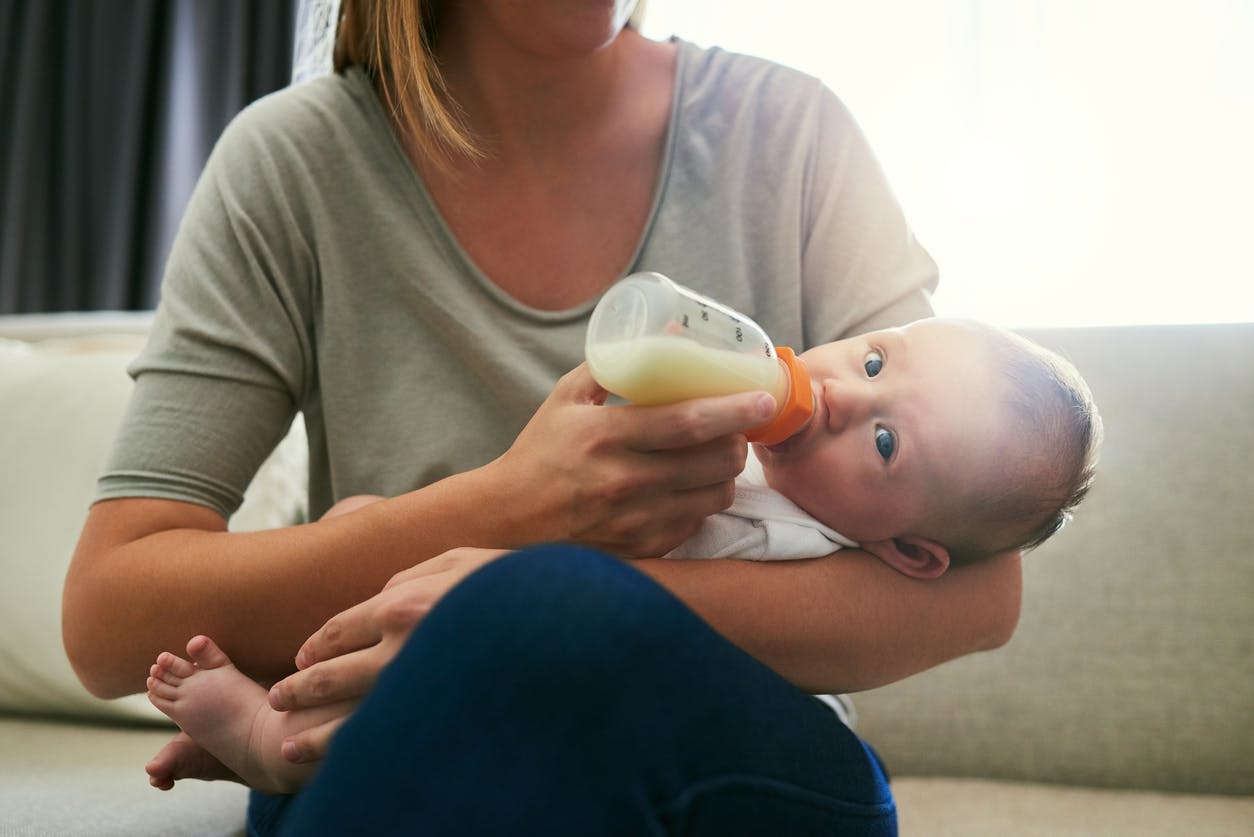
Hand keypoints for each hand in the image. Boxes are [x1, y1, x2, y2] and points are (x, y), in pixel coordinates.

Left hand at [266, 548, 507, 761]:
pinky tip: (340, 767)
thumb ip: (410, 576)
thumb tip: (377, 597)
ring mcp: (418, 689)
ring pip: (349, 719)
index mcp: (402, 605)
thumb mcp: (458, 561)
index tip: (301, 658)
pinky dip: (357, 756)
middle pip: (332, 675)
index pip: (338, 630)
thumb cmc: (509, 584)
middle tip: (278, 699)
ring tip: (287, 748)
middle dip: (298, 690)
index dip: (314, 647)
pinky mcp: (437, 717)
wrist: (562, 623)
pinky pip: (387, 740)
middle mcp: (401, 648)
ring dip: (313, 735)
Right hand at [489, 364, 774, 556]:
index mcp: (606, 437)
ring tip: (718, 456)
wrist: (508, 518)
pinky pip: (696, 522)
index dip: (734, 410)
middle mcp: (625, 481)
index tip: (763, 398)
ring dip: (727, 473)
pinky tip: (691, 487)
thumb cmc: (541, 450)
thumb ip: (615, 364)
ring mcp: (636, 520)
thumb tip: (670, 331)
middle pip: (714, 461)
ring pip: (715, 495)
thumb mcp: (568, 397)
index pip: (688, 422)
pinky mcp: (642, 547)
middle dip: (739, 441)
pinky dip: (703, 501)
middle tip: (739, 427)